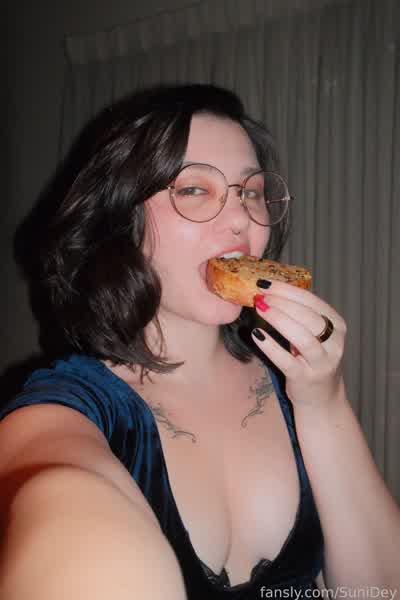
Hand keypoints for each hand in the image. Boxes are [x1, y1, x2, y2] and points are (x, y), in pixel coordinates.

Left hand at [251, 282, 346, 410]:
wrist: (321, 397)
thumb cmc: (312, 358)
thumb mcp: (313, 334)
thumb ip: (299, 315)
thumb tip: (268, 291)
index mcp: (337, 325)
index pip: (313, 301)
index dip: (288, 290)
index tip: (266, 283)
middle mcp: (334, 343)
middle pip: (309, 317)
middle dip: (283, 303)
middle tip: (261, 296)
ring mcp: (322, 362)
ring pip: (303, 338)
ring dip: (279, 320)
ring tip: (260, 309)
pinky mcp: (306, 379)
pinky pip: (288, 361)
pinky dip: (271, 346)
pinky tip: (257, 334)